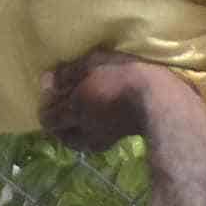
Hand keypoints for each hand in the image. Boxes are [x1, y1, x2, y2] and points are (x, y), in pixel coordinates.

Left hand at [40, 52, 188, 152]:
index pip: (49, 117)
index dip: (45, 106)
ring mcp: (101, 137)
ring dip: (69, 133)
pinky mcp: (117, 140)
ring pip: (76, 142)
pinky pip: (93, 141)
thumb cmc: (126, 75)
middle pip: (60, 134)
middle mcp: (84, 128)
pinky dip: (86, 136)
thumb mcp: (94, 64)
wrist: (160, 100)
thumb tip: (48, 80)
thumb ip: (70, 73)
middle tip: (57, 108)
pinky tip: (95, 125)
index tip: (49, 89)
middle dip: (54, 123)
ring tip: (73, 119)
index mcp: (76, 107)